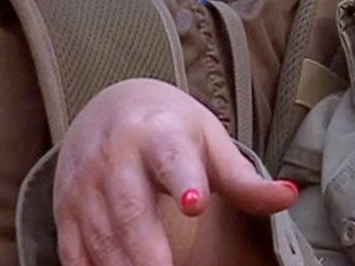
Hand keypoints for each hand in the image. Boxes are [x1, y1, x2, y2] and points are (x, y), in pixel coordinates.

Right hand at [53, 78, 297, 264]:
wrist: (109, 105)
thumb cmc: (172, 128)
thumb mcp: (210, 142)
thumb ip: (244, 177)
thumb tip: (290, 195)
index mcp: (160, 133)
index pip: (172, 158)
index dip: (183, 180)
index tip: (195, 204)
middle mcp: (117, 155)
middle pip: (131, 207)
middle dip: (147, 247)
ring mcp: (85, 183)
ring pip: (101, 233)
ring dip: (122, 264)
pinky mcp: (64, 207)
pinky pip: (74, 248)